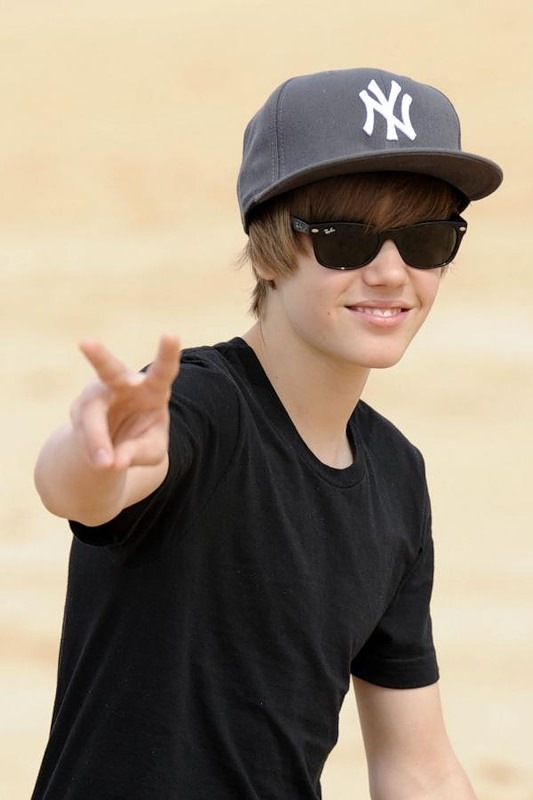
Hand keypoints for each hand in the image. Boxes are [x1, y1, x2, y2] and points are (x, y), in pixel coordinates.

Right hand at [71, 334, 180, 472]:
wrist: (113, 446)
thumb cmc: (142, 441)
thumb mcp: (151, 451)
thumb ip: (139, 453)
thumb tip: (115, 462)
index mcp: (154, 389)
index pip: (163, 371)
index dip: (168, 353)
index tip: (171, 334)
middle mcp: (123, 385)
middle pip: (110, 370)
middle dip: (99, 356)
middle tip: (86, 343)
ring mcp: (97, 395)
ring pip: (91, 414)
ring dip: (96, 439)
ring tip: (106, 463)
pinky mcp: (79, 410)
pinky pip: (83, 433)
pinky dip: (92, 450)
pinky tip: (101, 461)